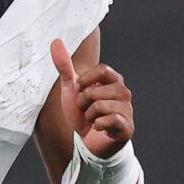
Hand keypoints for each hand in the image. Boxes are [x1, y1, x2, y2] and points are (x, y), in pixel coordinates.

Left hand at [51, 39, 132, 159]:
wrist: (88, 141)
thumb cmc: (82, 112)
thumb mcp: (71, 88)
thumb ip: (64, 66)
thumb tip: (56, 41)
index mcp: (114, 80)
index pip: (103, 69)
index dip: (86, 81)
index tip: (80, 90)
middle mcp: (124, 92)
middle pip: (96, 91)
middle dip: (83, 104)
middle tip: (86, 111)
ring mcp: (127, 110)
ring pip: (100, 107)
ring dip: (88, 116)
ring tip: (92, 120)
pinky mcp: (127, 127)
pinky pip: (107, 121)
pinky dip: (96, 126)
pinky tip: (99, 129)